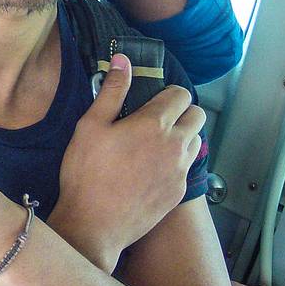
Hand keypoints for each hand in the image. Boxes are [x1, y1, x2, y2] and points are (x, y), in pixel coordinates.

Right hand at [49, 54, 204, 269]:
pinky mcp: (178, 193)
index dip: (167, 93)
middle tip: (155, 120)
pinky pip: (187, 168)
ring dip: (183, 137)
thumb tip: (123, 60)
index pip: (181, 94)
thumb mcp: (90, 126)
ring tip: (155, 144)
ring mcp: (179, 172)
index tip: (151, 100)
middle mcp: (175, 146)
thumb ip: (112, 91)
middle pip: (197, 116)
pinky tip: (151, 169)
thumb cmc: (86, 173)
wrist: (93, 225)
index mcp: (154, 124)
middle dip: (181, 112)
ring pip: (196, 141)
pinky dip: (176, 162)